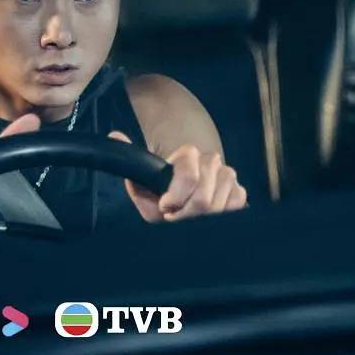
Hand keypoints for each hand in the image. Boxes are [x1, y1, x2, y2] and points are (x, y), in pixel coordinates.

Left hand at [111, 135, 246, 221]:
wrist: (186, 192)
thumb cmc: (163, 191)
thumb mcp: (144, 181)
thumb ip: (131, 163)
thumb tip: (115, 135)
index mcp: (187, 155)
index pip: (188, 175)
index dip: (175, 197)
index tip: (165, 207)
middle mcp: (211, 160)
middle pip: (203, 197)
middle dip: (187, 214)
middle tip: (176, 217)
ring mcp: (227, 174)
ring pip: (219, 204)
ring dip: (203, 218)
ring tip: (190, 218)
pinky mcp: (239, 189)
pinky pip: (236, 205)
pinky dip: (222, 215)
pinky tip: (209, 216)